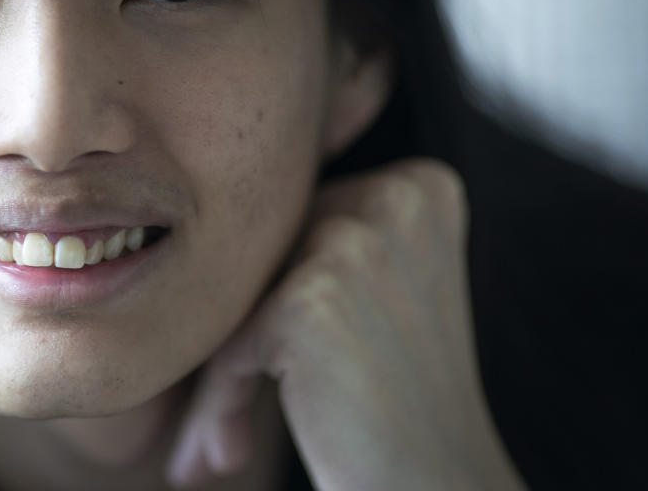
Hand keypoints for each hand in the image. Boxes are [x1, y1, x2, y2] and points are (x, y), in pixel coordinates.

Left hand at [165, 159, 524, 489]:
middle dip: (238, 338)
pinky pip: (228, 344)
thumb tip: (204, 217)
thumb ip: (319, 244)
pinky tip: (228, 453)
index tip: (260, 365)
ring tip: (217, 445)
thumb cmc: (406, 406)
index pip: (299, 224)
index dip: (268, 297)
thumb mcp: (383, 293)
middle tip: (222, 417)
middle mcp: (394, 197)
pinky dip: (220, 402)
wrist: (443, 490)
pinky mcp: (310, 297)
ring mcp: (354, 242)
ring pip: (238, 301)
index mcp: (419, 186)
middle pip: (265, 258)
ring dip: (221, 378)